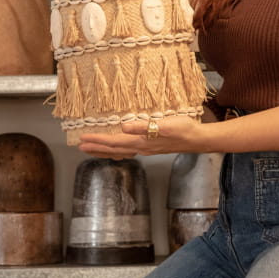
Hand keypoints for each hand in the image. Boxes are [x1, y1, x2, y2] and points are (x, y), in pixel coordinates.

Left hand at [78, 115, 207, 159]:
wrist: (198, 139)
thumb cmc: (183, 130)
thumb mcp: (165, 125)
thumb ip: (143, 126)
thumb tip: (123, 126)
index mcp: (141, 142)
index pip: (114, 142)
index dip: (97, 141)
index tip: (83, 139)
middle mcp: (141, 148)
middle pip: (113, 149)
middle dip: (96, 148)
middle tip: (80, 147)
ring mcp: (146, 149)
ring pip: (119, 152)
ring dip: (104, 151)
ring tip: (91, 150)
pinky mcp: (151, 147)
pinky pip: (127, 151)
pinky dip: (116, 150)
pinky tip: (117, 149)